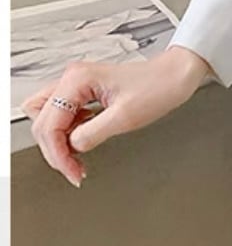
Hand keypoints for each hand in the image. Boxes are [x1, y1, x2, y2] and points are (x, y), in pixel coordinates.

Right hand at [19, 47, 213, 188]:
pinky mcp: (86, 90)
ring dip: (59, 141)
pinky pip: (64, 115)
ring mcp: (78, 83)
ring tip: (77, 157)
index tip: (71, 170)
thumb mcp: (125, 117)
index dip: (56, 153)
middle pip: (41, 121)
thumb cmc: (159, 87)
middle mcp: (73, 78)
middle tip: (73, 168)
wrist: (177, 75)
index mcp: (78, 79)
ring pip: (48, 117)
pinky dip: (69, 132)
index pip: (48, 124)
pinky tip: (85, 140)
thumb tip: (72, 147)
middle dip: (54, 149)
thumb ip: (92, 134)